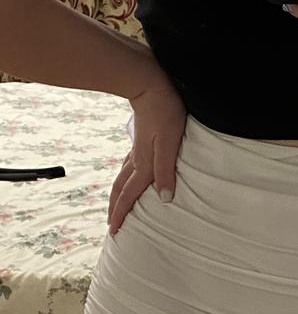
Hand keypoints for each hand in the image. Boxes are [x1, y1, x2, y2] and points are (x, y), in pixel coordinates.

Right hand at [107, 74, 186, 236]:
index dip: (123, 213)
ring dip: (117, 194)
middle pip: (122, 188)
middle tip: (111, 225)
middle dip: (116, 208)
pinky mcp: (140, 139)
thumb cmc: (166, 112)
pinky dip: (125, 177)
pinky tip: (128, 174)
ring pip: (122, 177)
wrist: (150, 83)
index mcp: (144, 164)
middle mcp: (137, 159)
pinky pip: (128, 165)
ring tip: (115, 205)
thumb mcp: (170, 144)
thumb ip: (166, 171)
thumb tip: (164, 200)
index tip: (114, 230)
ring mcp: (136, 149)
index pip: (131, 194)